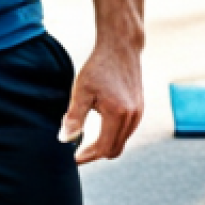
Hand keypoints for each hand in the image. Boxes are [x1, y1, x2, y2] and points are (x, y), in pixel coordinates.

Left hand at [60, 41, 142, 164]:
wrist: (121, 47)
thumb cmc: (99, 67)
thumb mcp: (81, 90)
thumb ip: (74, 117)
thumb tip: (64, 140)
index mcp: (117, 114)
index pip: (103, 148)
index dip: (88, 156)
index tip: (74, 157)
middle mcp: (132, 116)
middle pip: (115, 150)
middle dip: (96, 153)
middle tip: (79, 150)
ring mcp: (139, 112)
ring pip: (122, 141)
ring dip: (106, 144)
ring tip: (88, 137)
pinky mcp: (140, 107)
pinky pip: (127, 131)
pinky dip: (114, 134)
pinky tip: (101, 125)